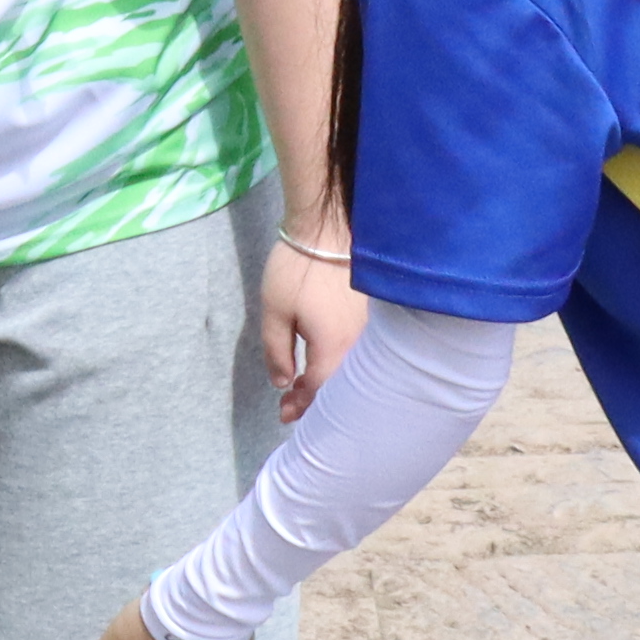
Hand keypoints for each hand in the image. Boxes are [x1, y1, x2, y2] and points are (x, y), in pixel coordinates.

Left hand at [255, 231, 367, 420]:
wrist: (326, 227)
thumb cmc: (296, 270)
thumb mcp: (275, 312)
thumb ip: (277, 352)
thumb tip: (283, 382)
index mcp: (333, 346)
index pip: (318, 387)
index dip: (300, 403)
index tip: (282, 413)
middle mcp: (356, 341)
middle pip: (337, 381)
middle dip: (314, 397)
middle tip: (291, 405)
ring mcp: (364, 326)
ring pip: (347, 365)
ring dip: (325, 379)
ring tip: (304, 385)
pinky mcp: (364, 311)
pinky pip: (352, 347)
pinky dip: (335, 360)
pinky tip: (322, 359)